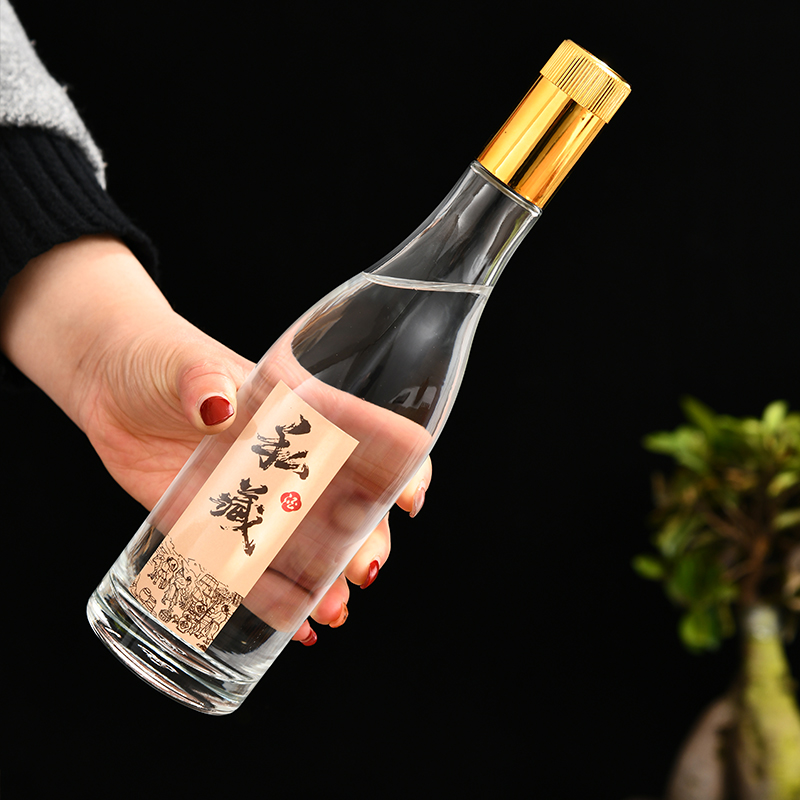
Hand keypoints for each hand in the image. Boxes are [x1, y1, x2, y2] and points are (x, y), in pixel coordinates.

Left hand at [0, 234, 430, 641]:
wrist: (106, 385)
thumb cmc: (155, 357)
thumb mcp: (182, 364)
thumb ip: (201, 380)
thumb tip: (217, 406)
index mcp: (296, 411)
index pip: (363, 437)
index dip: (398, 466)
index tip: (411, 498)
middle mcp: (285, 459)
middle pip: (344, 504)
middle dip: (364, 541)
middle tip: (364, 572)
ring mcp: (254, 495)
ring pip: (305, 546)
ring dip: (327, 582)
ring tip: (333, 613)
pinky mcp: (216, 524)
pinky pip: (254, 569)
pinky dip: (278, 599)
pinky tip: (296, 627)